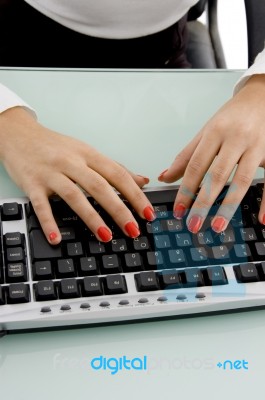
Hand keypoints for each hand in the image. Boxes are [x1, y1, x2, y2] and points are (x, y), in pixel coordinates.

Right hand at [0, 107, 155, 243]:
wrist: (19, 134)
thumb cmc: (56, 146)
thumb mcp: (87, 151)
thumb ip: (114, 167)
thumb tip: (142, 181)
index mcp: (88, 154)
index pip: (117, 174)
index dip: (135, 194)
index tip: (148, 213)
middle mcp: (71, 162)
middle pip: (99, 186)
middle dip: (119, 210)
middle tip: (133, 230)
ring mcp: (51, 173)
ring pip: (74, 196)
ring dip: (92, 218)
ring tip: (106, 236)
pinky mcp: (31, 184)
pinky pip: (41, 205)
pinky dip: (49, 223)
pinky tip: (57, 239)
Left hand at [158, 74, 264, 232]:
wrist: (262, 96)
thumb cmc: (232, 116)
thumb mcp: (206, 131)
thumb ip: (187, 156)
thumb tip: (165, 177)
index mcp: (215, 132)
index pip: (196, 165)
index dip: (185, 189)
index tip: (179, 210)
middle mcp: (236, 138)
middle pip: (217, 175)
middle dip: (203, 203)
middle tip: (193, 224)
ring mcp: (257, 146)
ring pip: (242, 180)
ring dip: (228, 206)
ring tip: (217, 226)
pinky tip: (262, 219)